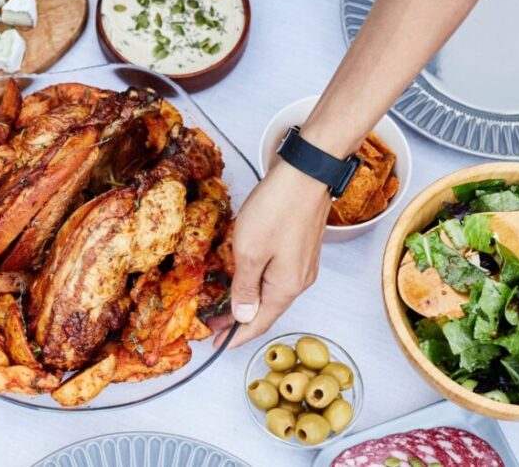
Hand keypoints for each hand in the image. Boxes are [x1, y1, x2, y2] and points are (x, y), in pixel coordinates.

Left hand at [211, 161, 330, 347]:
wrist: (306, 174)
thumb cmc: (277, 209)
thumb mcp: (250, 251)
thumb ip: (245, 287)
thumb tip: (244, 317)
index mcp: (286, 287)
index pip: (259, 323)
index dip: (236, 336)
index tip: (216, 344)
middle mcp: (299, 281)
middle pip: (267, 309)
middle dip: (240, 318)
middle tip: (212, 323)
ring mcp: (303, 264)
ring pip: (272, 291)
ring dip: (248, 298)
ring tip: (224, 302)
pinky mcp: (302, 248)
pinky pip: (277, 275)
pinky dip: (259, 282)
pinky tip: (244, 277)